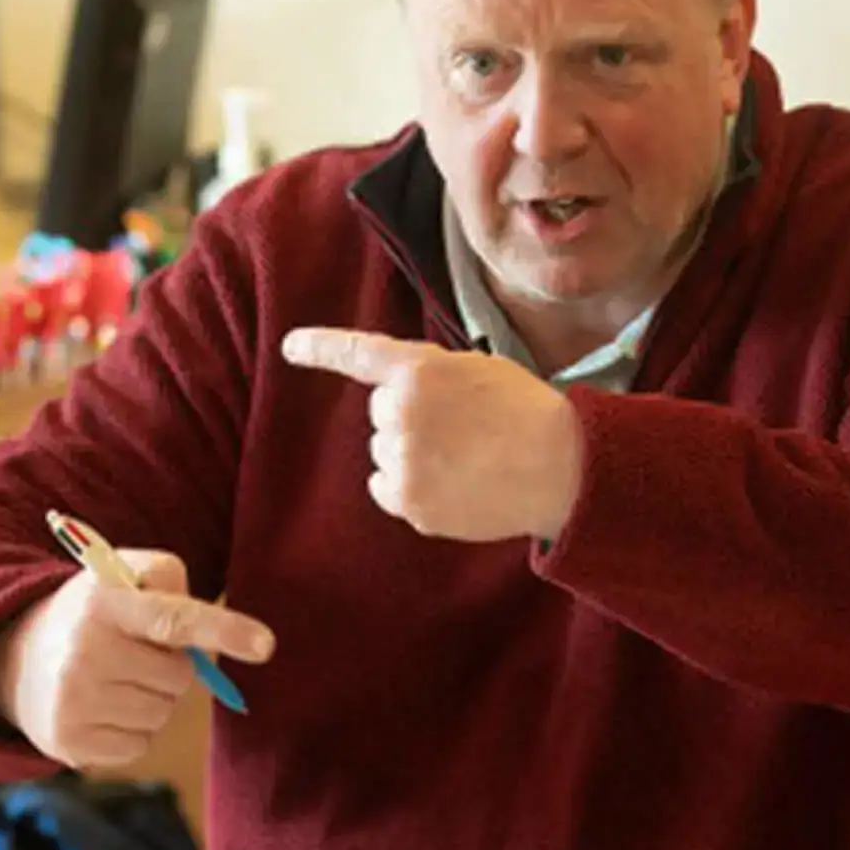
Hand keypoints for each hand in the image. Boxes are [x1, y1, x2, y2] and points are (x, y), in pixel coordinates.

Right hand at [0, 550, 274, 770]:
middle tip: (133, 654)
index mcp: (103, 603)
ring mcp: (74, 702)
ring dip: (151, 700)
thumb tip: (209, 633)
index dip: (224, 630)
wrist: (12, 659)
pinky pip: (140, 745)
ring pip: (161, 715)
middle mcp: (85, 652)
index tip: (266, 645)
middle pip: (178, 678)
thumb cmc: (91, 615)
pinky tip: (101, 707)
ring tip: (113, 680)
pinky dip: (131, 729)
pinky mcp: (70, 743)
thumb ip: (169, 579)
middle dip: (169, 668)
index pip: (174, 619)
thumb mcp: (120, 576)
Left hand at [282, 328, 582, 542]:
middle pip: (379, 415)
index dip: (320, 348)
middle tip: (459, 428)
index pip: (357, 354)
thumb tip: (397, 398)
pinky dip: (408, 489)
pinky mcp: (410, 501)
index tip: (289, 347)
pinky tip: (449, 485)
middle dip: (407, 419)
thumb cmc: (526, 414)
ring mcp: (403, 460)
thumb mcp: (477, 371)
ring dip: (411, 454)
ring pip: (383, 454)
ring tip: (464, 459)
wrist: (560, 467)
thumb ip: (430, 377)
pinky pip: (386, 490)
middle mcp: (401, 412)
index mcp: (419, 370)